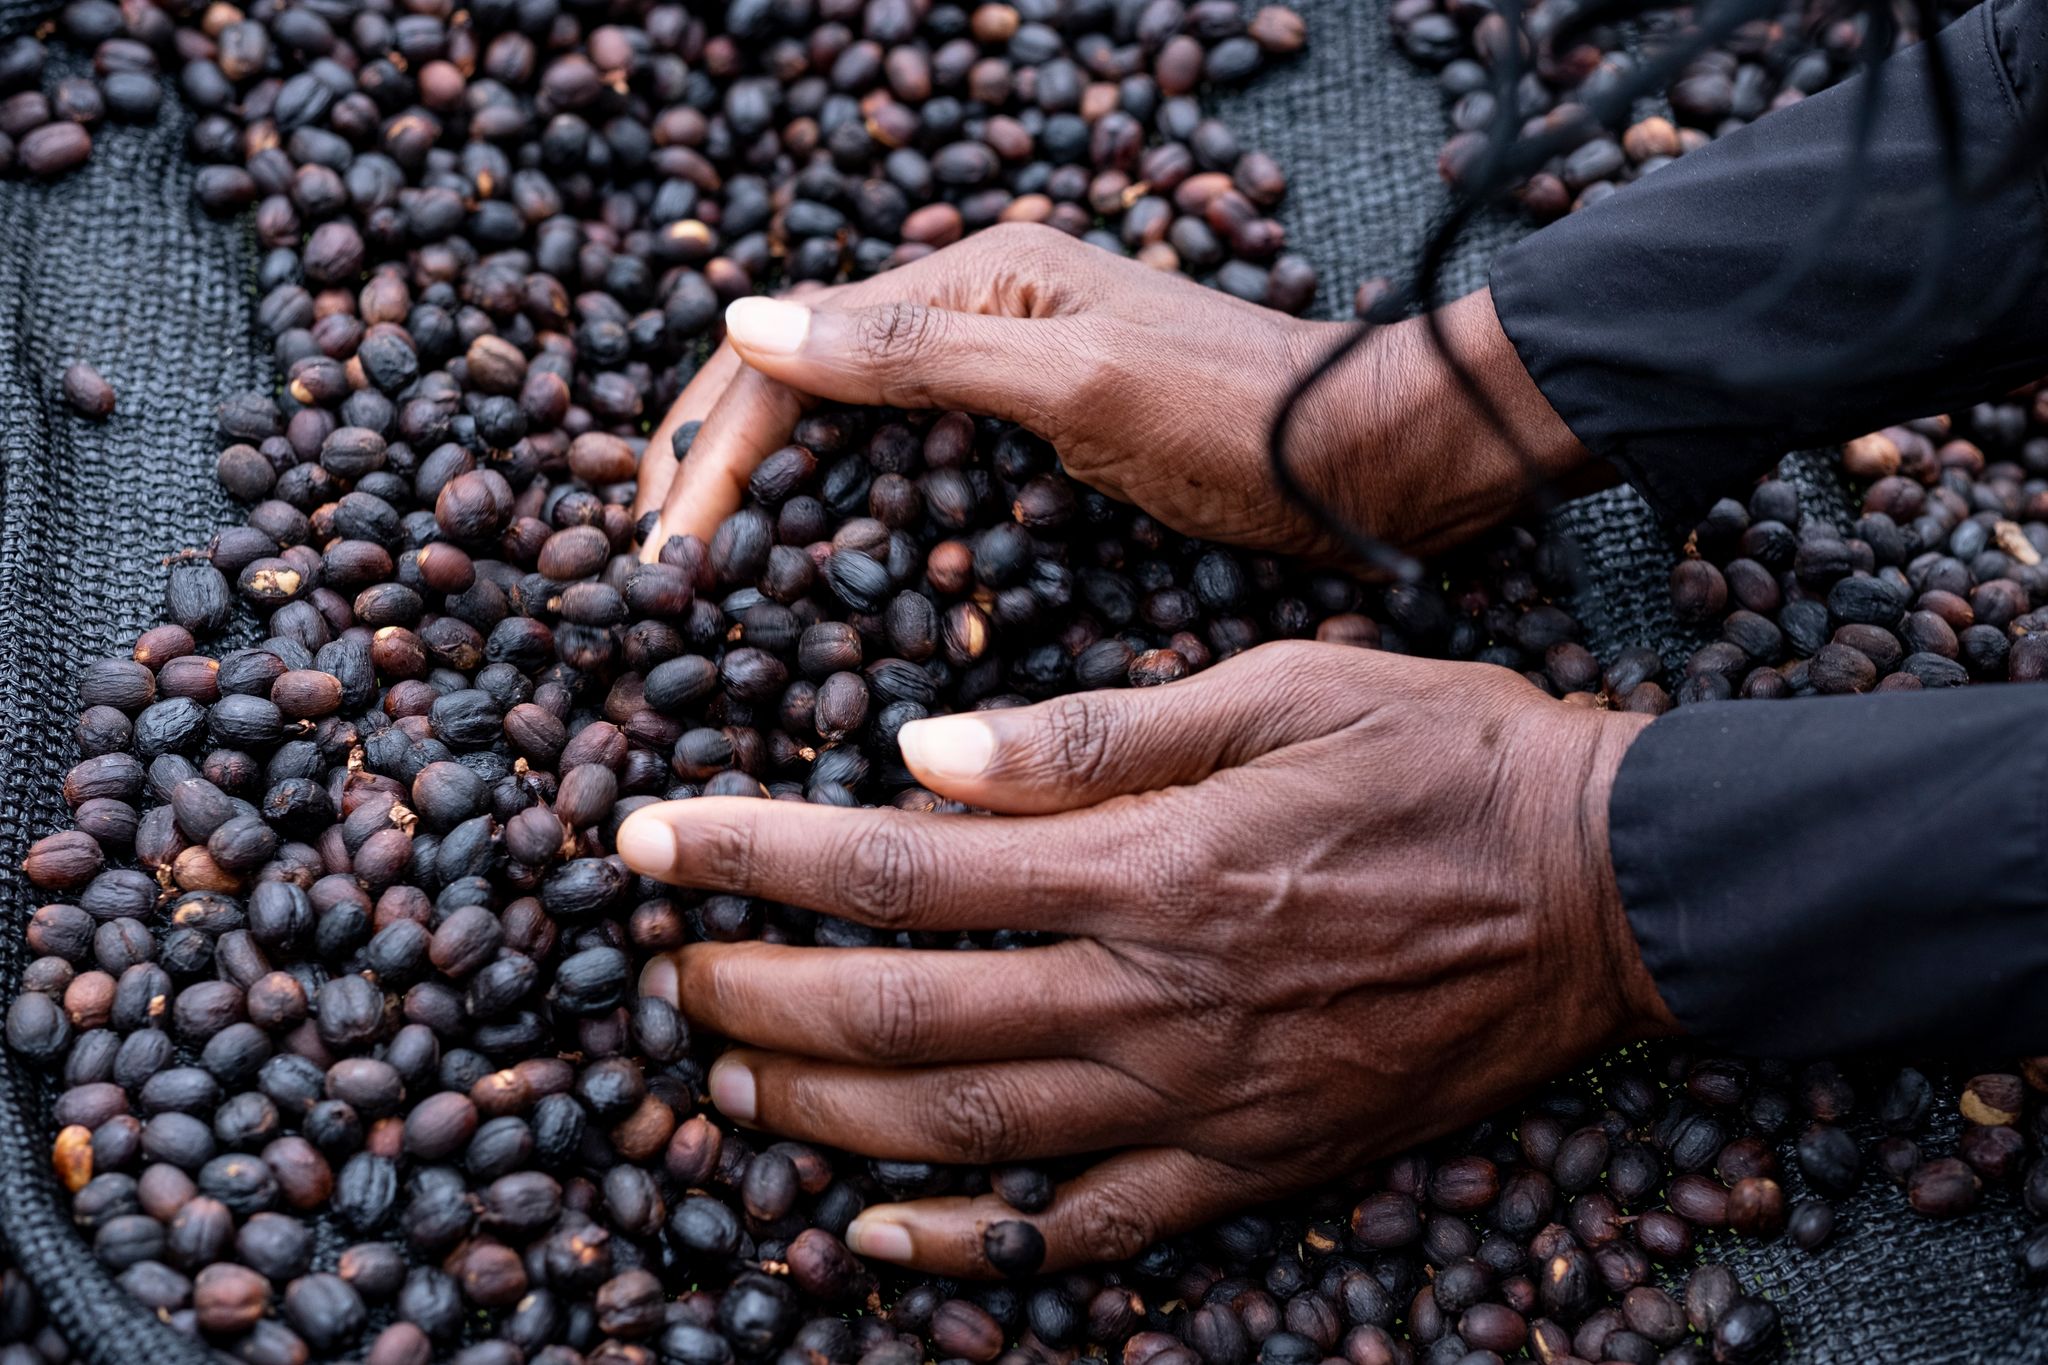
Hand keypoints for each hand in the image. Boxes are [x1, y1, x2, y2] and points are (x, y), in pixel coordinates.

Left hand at [617, 642, 1674, 1275]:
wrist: (1605, 887)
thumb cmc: (1444, 756)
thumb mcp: (1276, 687)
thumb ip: (1093, 737)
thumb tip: (922, 758)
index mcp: (1151, 865)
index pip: (896, 871)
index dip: (750, 857)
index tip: (647, 845)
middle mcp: (1155, 998)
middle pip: (900, 1021)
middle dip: (751, 1001)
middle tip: (662, 977)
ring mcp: (1201, 1100)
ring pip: (964, 1135)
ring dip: (819, 1119)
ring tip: (723, 1086)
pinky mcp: (1251, 1164)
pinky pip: (1083, 1234)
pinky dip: (967, 1249)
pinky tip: (873, 1240)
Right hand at [633, 224, 1585, 564]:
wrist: (1366, 461)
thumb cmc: (1238, 414)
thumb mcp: (1075, 380)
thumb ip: (918, 353)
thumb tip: (747, 323)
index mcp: (973, 281)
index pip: (795, 351)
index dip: (716, 445)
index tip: (660, 547)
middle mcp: (973, 318)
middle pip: (803, 389)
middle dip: (723, 473)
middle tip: (656, 573)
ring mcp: (1002, 381)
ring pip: (849, 438)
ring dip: (781, 504)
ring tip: (715, 583)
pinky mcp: (1033, 441)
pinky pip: (915, 479)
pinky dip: (868, 530)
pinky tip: (845, 587)